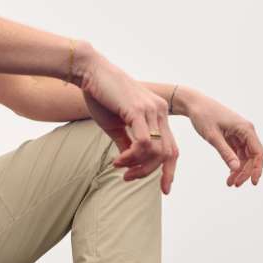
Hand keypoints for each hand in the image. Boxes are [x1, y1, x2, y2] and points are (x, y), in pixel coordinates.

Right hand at [75, 49, 177, 192]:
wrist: (90, 72)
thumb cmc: (101, 96)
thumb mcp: (116, 125)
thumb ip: (127, 143)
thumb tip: (130, 163)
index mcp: (158, 114)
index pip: (172, 148)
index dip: (169, 171)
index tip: (164, 190)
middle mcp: (160, 111)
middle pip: (168, 153)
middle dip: (150, 173)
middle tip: (127, 178)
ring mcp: (151, 110)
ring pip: (157, 151)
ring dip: (138, 166)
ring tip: (119, 167)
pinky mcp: (138, 110)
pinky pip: (144, 143)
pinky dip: (132, 157)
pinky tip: (118, 159)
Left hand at [177, 91, 262, 187]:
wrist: (194, 103)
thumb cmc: (203, 116)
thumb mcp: (213, 136)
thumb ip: (225, 152)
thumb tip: (236, 168)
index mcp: (246, 129)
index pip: (258, 152)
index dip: (258, 169)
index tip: (253, 183)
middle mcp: (246, 131)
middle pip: (253, 157)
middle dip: (246, 172)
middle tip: (235, 185)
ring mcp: (240, 134)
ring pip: (246, 157)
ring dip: (240, 170)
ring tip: (230, 183)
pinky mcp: (233, 136)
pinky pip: (238, 153)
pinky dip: (234, 164)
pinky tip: (229, 174)